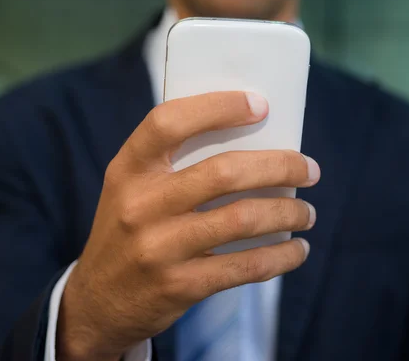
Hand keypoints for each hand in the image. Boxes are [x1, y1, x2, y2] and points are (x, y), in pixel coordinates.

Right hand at [56, 91, 319, 360]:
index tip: (262, 105)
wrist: (98, 302)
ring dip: (289, 213)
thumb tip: (253, 141)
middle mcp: (141, 205)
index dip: (218, 107)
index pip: (170, 122)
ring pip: (242, 219)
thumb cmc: (128, 231)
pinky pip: (245, 266)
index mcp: (129, 169)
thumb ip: (174, 164)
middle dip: (280, 166)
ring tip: (308, 213)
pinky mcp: (180, 286)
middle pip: (224, 173)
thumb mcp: (132, 189)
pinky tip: (297, 250)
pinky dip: (281, 256)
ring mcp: (160, 248)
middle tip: (310, 169)